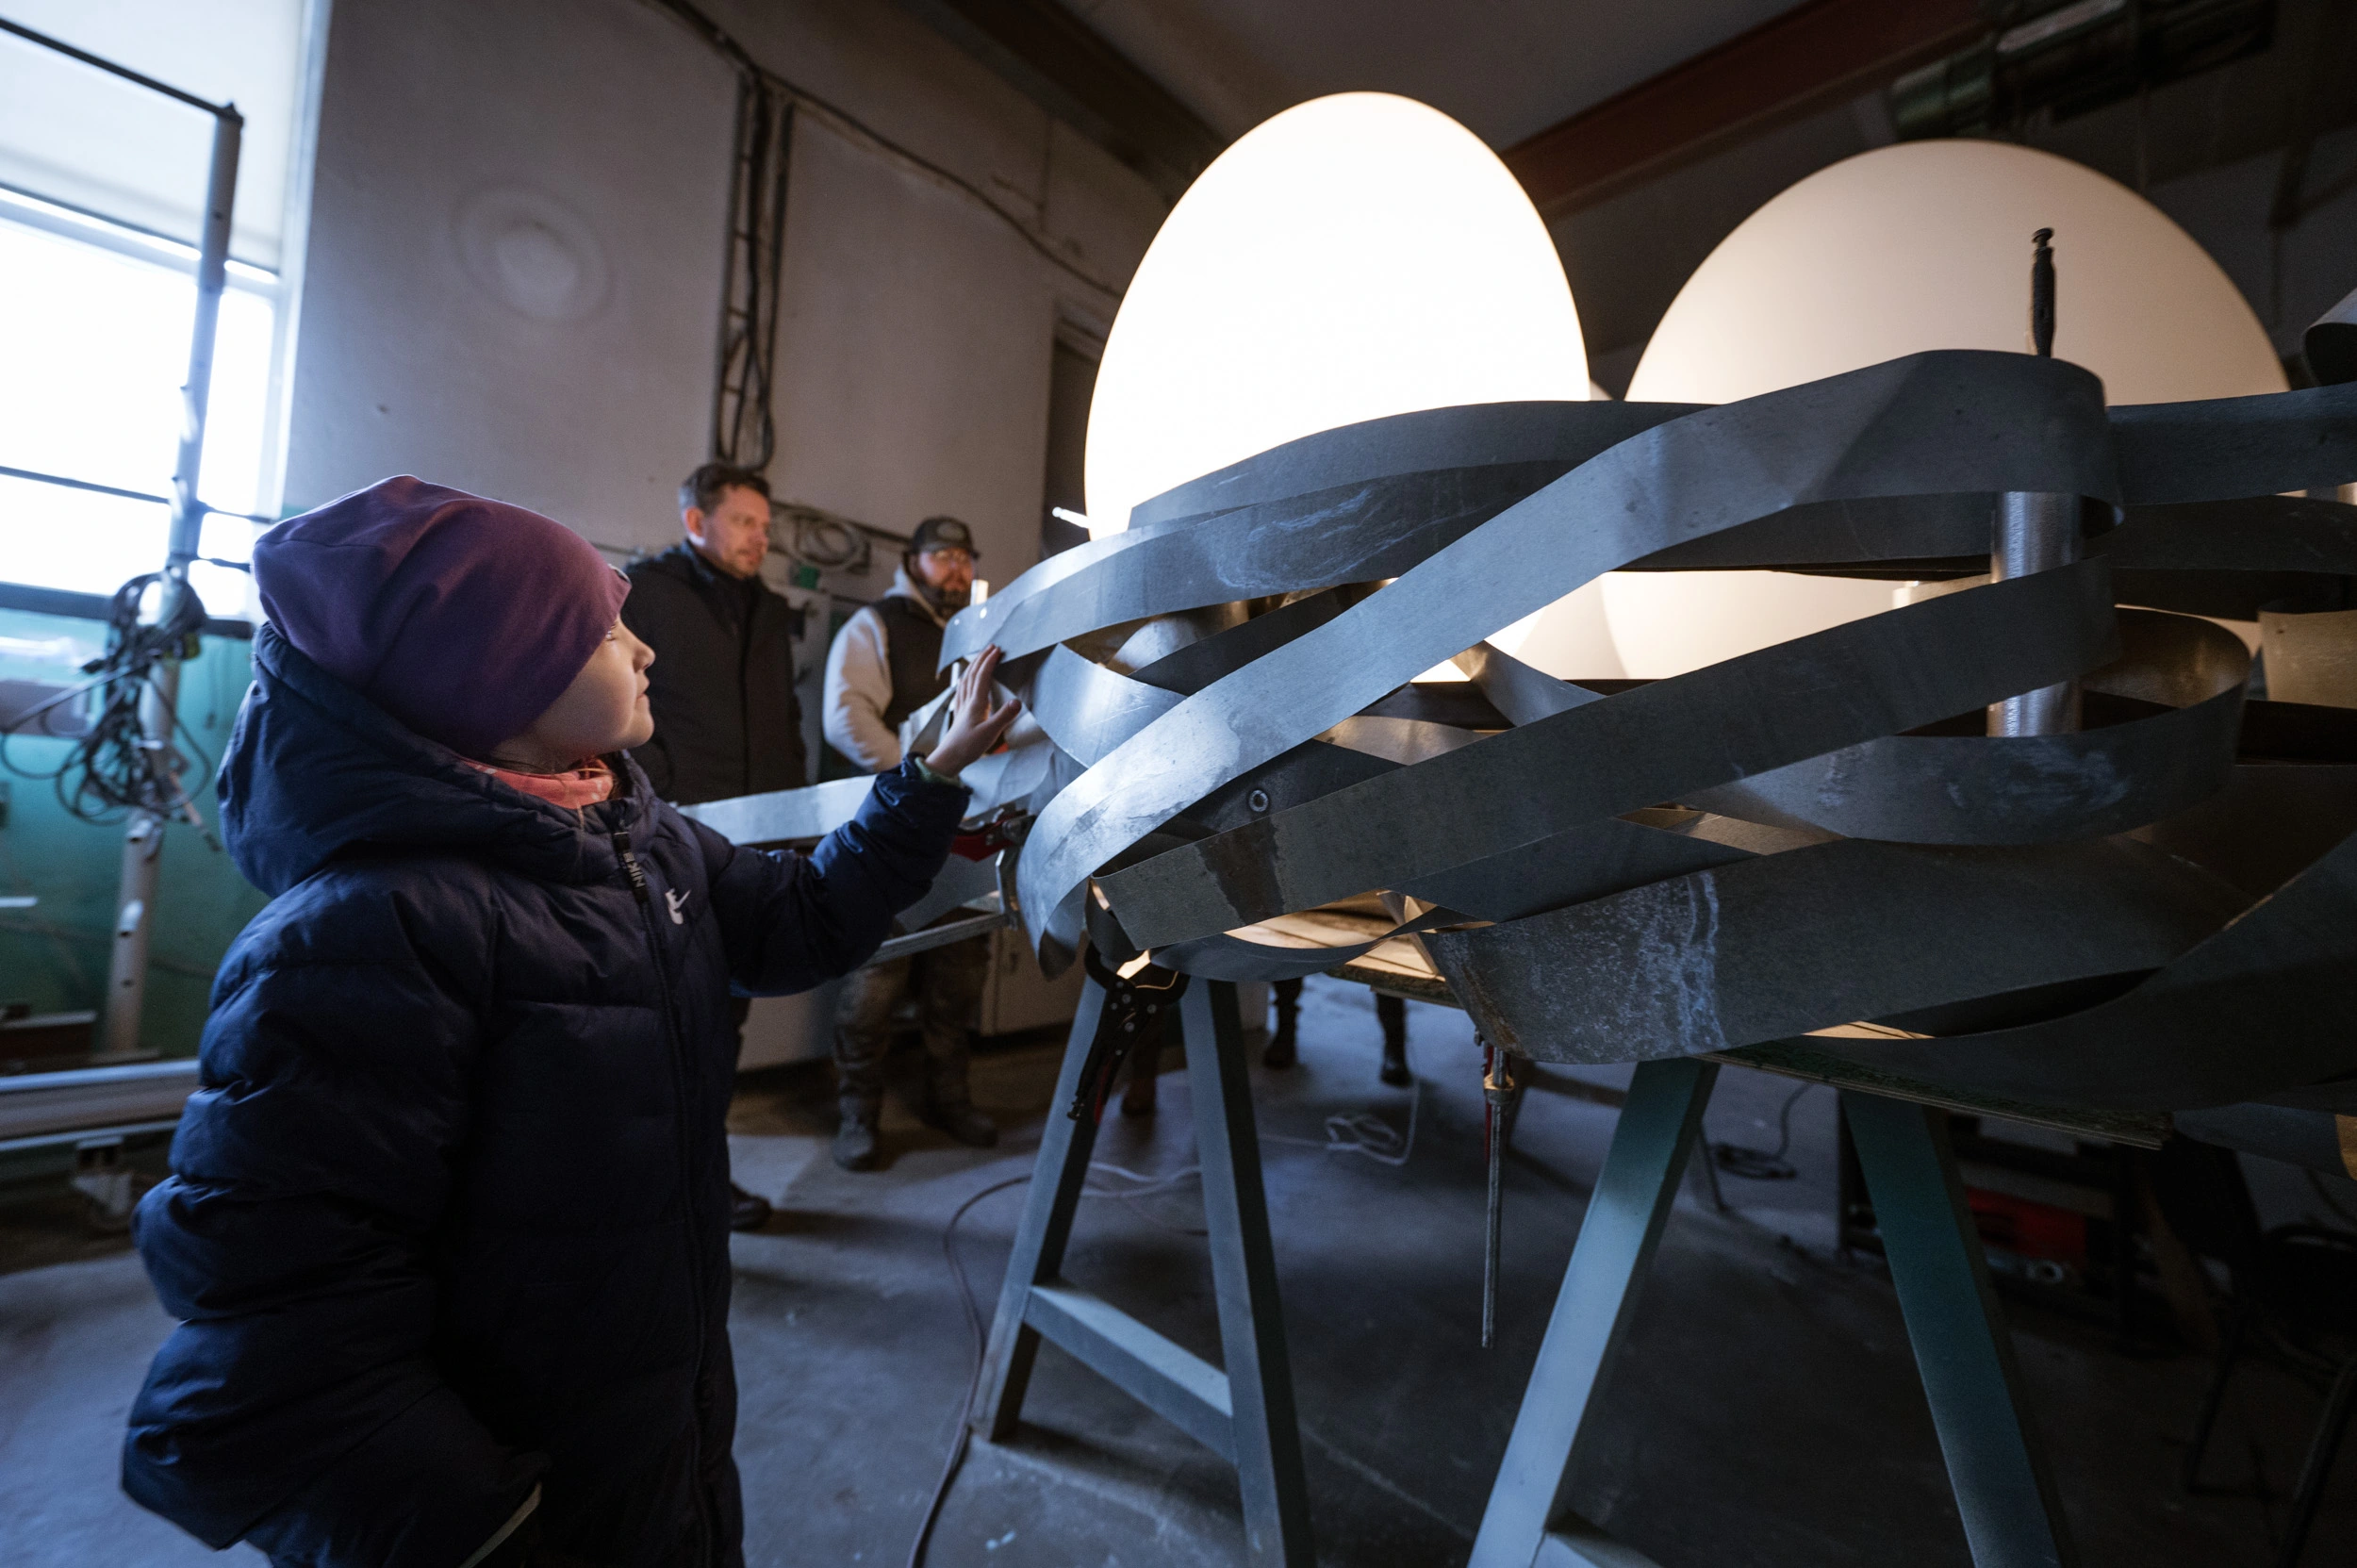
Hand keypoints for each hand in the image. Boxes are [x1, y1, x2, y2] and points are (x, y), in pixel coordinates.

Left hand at [923, 646, 1021, 778]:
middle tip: (991, 647)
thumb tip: (1017, 701)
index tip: (998, 650)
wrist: (949, 758)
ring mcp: (962, 706)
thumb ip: (1004, 716)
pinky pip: (962, 690)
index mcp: (975, 704)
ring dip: (974, 666)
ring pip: (966, 680)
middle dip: (982, 658)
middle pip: (973, 674)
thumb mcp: (990, 733)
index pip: (983, 677)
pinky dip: (965, 680)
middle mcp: (967, 701)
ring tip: (980, 657)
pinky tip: (965, 680)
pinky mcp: (960, 713)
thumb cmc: (968, 747)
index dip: (990, 661)